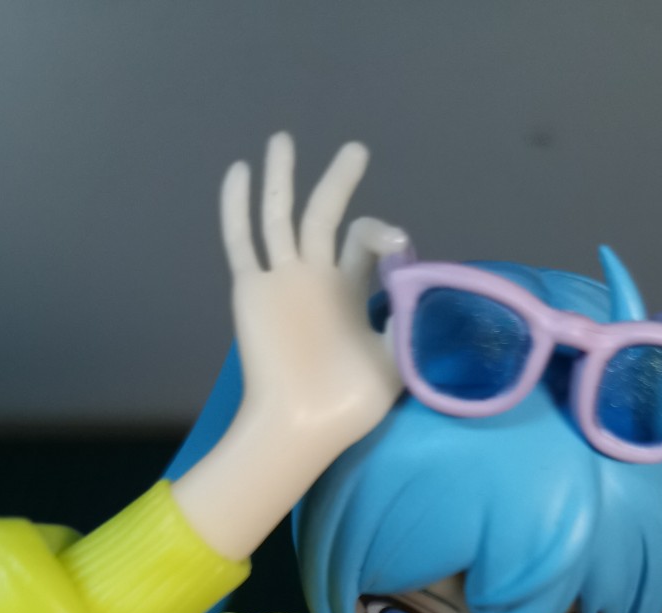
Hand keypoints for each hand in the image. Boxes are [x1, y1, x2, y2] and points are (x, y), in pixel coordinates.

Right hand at [221, 132, 406, 463]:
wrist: (303, 425)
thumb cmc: (350, 403)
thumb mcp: (397, 357)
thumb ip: (407, 318)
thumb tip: (423, 290)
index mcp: (349, 292)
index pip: (363, 243)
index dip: (382, 234)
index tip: (399, 244)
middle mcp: (315, 279)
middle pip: (324, 216)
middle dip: (340, 182)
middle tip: (356, 150)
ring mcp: (282, 282)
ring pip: (278, 217)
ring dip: (281, 179)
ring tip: (283, 139)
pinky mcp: (252, 290)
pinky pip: (241, 242)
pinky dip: (237, 207)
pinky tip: (239, 172)